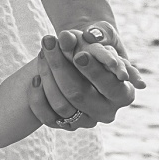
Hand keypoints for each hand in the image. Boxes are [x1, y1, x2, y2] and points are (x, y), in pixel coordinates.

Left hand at [27, 22, 143, 130]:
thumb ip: (100, 33)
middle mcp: (106, 112)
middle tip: (48, 44)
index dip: (92, 70)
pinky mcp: (67, 125)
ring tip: (42, 54)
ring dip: (47, 78)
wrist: (81, 60)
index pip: (108, 84)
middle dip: (61, 67)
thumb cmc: (97, 44)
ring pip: (61, 106)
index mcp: (124, 94)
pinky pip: (47, 117)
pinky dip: (37, 98)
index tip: (78, 54)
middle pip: (79, 95)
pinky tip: (34, 78)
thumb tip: (90, 34)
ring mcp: (86, 121)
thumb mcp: (105, 34)